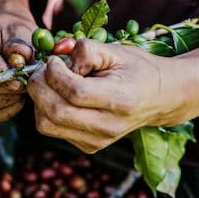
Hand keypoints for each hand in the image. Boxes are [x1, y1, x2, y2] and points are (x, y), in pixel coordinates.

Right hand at [0, 12, 36, 120]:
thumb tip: (18, 63)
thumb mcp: (20, 31)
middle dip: (4, 87)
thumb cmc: (13, 34)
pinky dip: (7, 108)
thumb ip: (21, 45)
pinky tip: (16, 96)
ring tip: (22, 88)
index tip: (17, 79)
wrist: (7, 40)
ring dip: (7, 99)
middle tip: (24, 85)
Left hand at [27, 39, 184, 152]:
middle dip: (39, 86)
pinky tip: (58, 95)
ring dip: (39, 100)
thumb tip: (56, 61)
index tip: (53, 60)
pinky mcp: (88, 146)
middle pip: (55, 112)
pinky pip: (52, 129)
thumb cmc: (135, 69)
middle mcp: (108, 126)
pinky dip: (46, 110)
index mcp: (120, 100)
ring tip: (48, 82)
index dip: (55, 73)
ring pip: (47, 125)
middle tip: (42, 69)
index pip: (75, 92)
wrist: (159, 97)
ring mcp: (97, 141)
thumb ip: (85, 51)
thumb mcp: (115, 51)